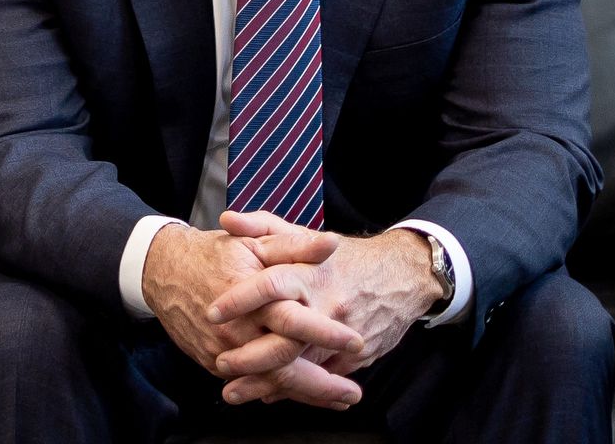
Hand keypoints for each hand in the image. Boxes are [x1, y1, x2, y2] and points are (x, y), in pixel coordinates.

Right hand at [138, 223, 365, 408]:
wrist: (164, 270)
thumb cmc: (214, 254)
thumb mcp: (254, 242)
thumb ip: (295, 245)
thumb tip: (332, 243)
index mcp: (252, 295)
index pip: (293, 320)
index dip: (325, 334)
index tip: (356, 343)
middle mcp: (237, 328)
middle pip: (284, 363)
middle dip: (322, 383)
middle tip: (353, 392)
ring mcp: (223, 349)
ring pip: (269, 380)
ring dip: (307, 394)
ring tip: (338, 398)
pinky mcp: (214, 362)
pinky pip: (251, 382)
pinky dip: (279, 391)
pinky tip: (304, 395)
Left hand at [207, 212, 444, 406]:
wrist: (402, 277)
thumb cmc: (344, 257)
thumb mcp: (304, 234)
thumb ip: (262, 226)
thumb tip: (227, 219)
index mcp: (311, 273)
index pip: (270, 286)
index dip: (239, 300)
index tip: (211, 313)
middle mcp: (327, 306)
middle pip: (284, 338)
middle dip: (250, 357)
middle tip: (220, 364)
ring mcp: (343, 336)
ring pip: (301, 366)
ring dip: (266, 382)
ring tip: (234, 391)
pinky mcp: (356, 358)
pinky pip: (321, 378)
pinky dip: (294, 389)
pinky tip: (268, 394)